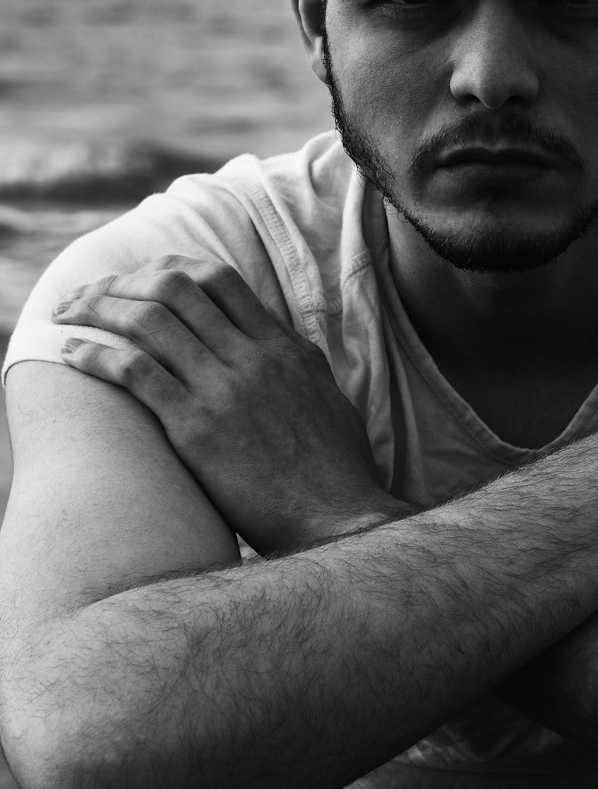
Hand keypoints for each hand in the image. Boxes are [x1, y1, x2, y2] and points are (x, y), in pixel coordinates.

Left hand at [53, 255, 409, 553]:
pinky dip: (95, 355)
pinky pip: (135, 372)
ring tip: (67, 316)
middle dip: (120, 283)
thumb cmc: (337, 469)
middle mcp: (252, 357)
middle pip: (175, 287)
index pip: (219, 279)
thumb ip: (296, 362)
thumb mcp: (326, 395)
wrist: (339, 520)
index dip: (169, 269)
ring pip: (149, 320)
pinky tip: (71, 354)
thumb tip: (276, 343)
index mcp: (284, 347)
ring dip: (98, 309)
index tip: (138, 281)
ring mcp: (224, 389)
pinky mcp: (197, 429)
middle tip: (89, 295)